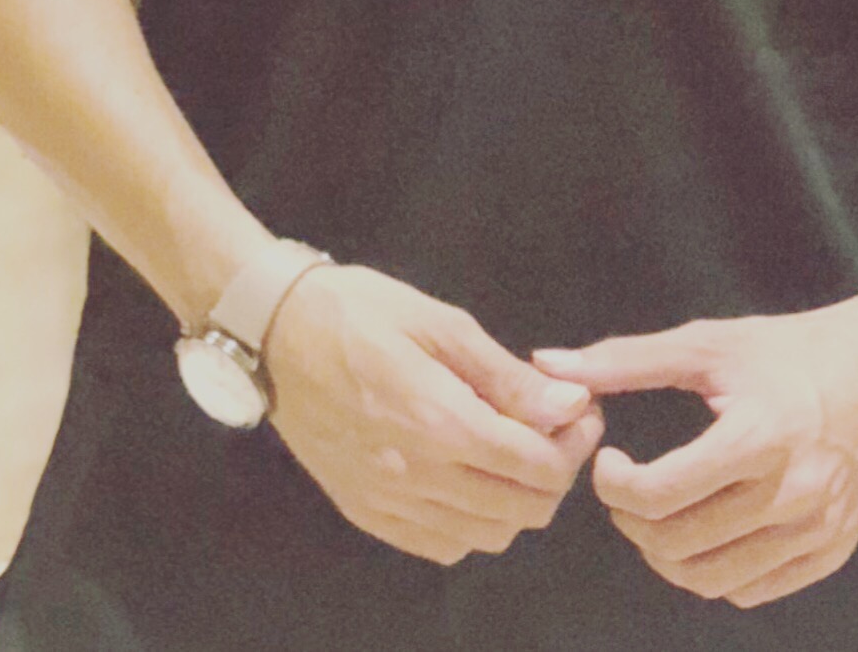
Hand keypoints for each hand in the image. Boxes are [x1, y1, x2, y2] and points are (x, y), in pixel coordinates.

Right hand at [264, 263, 602, 565]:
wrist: (275, 334)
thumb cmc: (361, 312)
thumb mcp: (441, 323)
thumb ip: (507, 375)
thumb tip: (569, 405)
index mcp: (438, 422)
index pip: (536, 466)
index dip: (575, 443)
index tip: (583, 411)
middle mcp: (413, 476)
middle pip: (521, 510)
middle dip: (556, 472)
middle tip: (557, 428)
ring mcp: (386, 502)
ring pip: (486, 537)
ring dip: (517, 501)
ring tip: (515, 449)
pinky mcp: (364, 512)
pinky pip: (440, 545)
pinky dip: (473, 523)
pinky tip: (472, 477)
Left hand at [532, 290, 857, 608]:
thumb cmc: (796, 348)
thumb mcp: (712, 344)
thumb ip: (626, 360)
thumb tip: (549, 364)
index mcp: (759, 435)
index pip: (659, 495)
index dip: (613, 485)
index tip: (607, 460)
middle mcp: (791, 493)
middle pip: (676, 545)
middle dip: (632, 521)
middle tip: (627, 486)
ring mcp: (815, 529)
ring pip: (709, 579)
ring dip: (666, 553)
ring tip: (659, 510)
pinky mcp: (830, 550)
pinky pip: (750, 589)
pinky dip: (714, 570)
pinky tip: (708, 525)